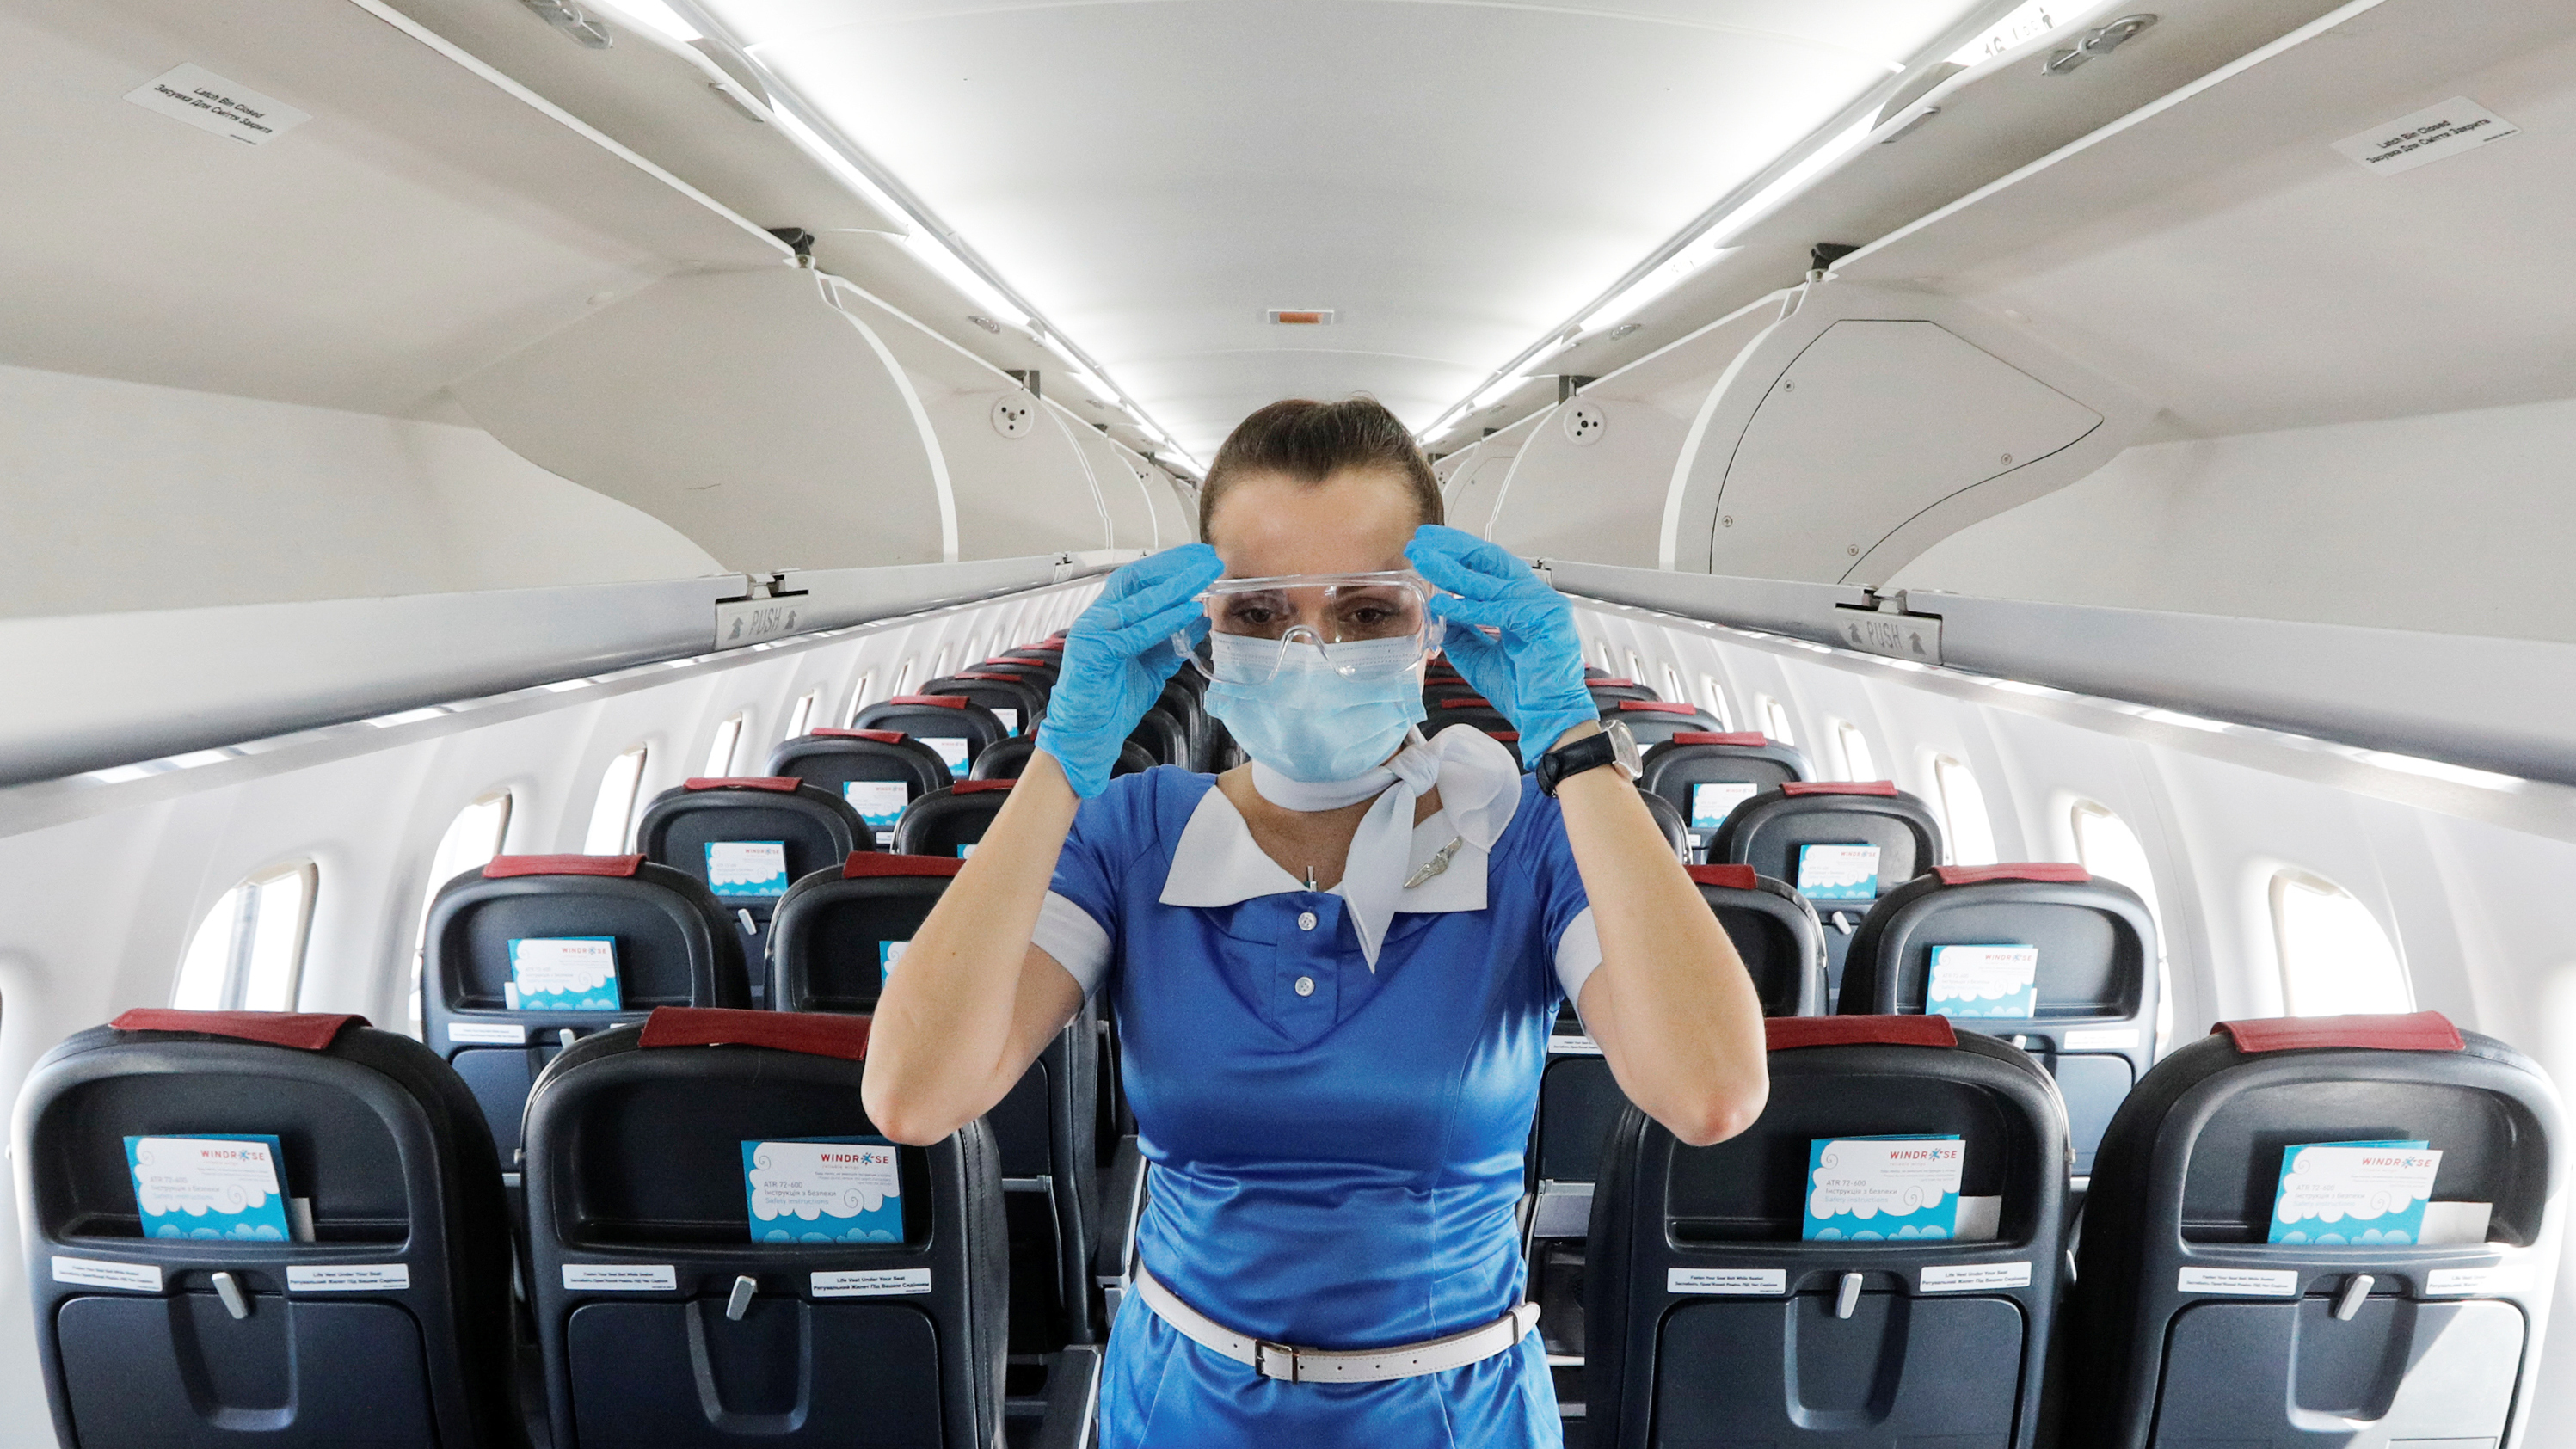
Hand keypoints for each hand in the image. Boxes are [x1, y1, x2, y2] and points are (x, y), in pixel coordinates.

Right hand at [1034, 544, 1223, 796]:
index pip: (1138, 580)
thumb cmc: (1111, 702)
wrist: (1087, 737)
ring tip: (1204, 577)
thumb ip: (1171, 644)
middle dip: (1173, 566)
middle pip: (1136, 579)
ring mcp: (1092, 634)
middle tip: (1207, 559)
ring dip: (1175, 586)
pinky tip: (1187, 612)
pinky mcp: (1094, 653)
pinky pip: (1135, 634)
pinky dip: (1163, 622)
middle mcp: (1097, 619)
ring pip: (1138, 602)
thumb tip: (1200, 618)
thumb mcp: (1151, 668)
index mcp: (1108, 618)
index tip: (1200, 558)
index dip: (1170, 566)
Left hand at [1404, 525, 1595, 754]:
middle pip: (1491, 562)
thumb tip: (1436, 609)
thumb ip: (1459, 629)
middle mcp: (1536, 597)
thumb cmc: (1521, 689)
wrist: (1547, 718)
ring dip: (1453, 571)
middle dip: (1453, 550)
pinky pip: (1503, 609)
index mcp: (1523, 601)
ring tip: (1424, 563)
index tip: (1427, 546)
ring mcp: (1545, 606)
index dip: (1457, 553)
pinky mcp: (1548, 621)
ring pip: (1492, 582)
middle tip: (1421, 543)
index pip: (1488, 567)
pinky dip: (1471, 608)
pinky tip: (1444, 603)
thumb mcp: (1476, 653)